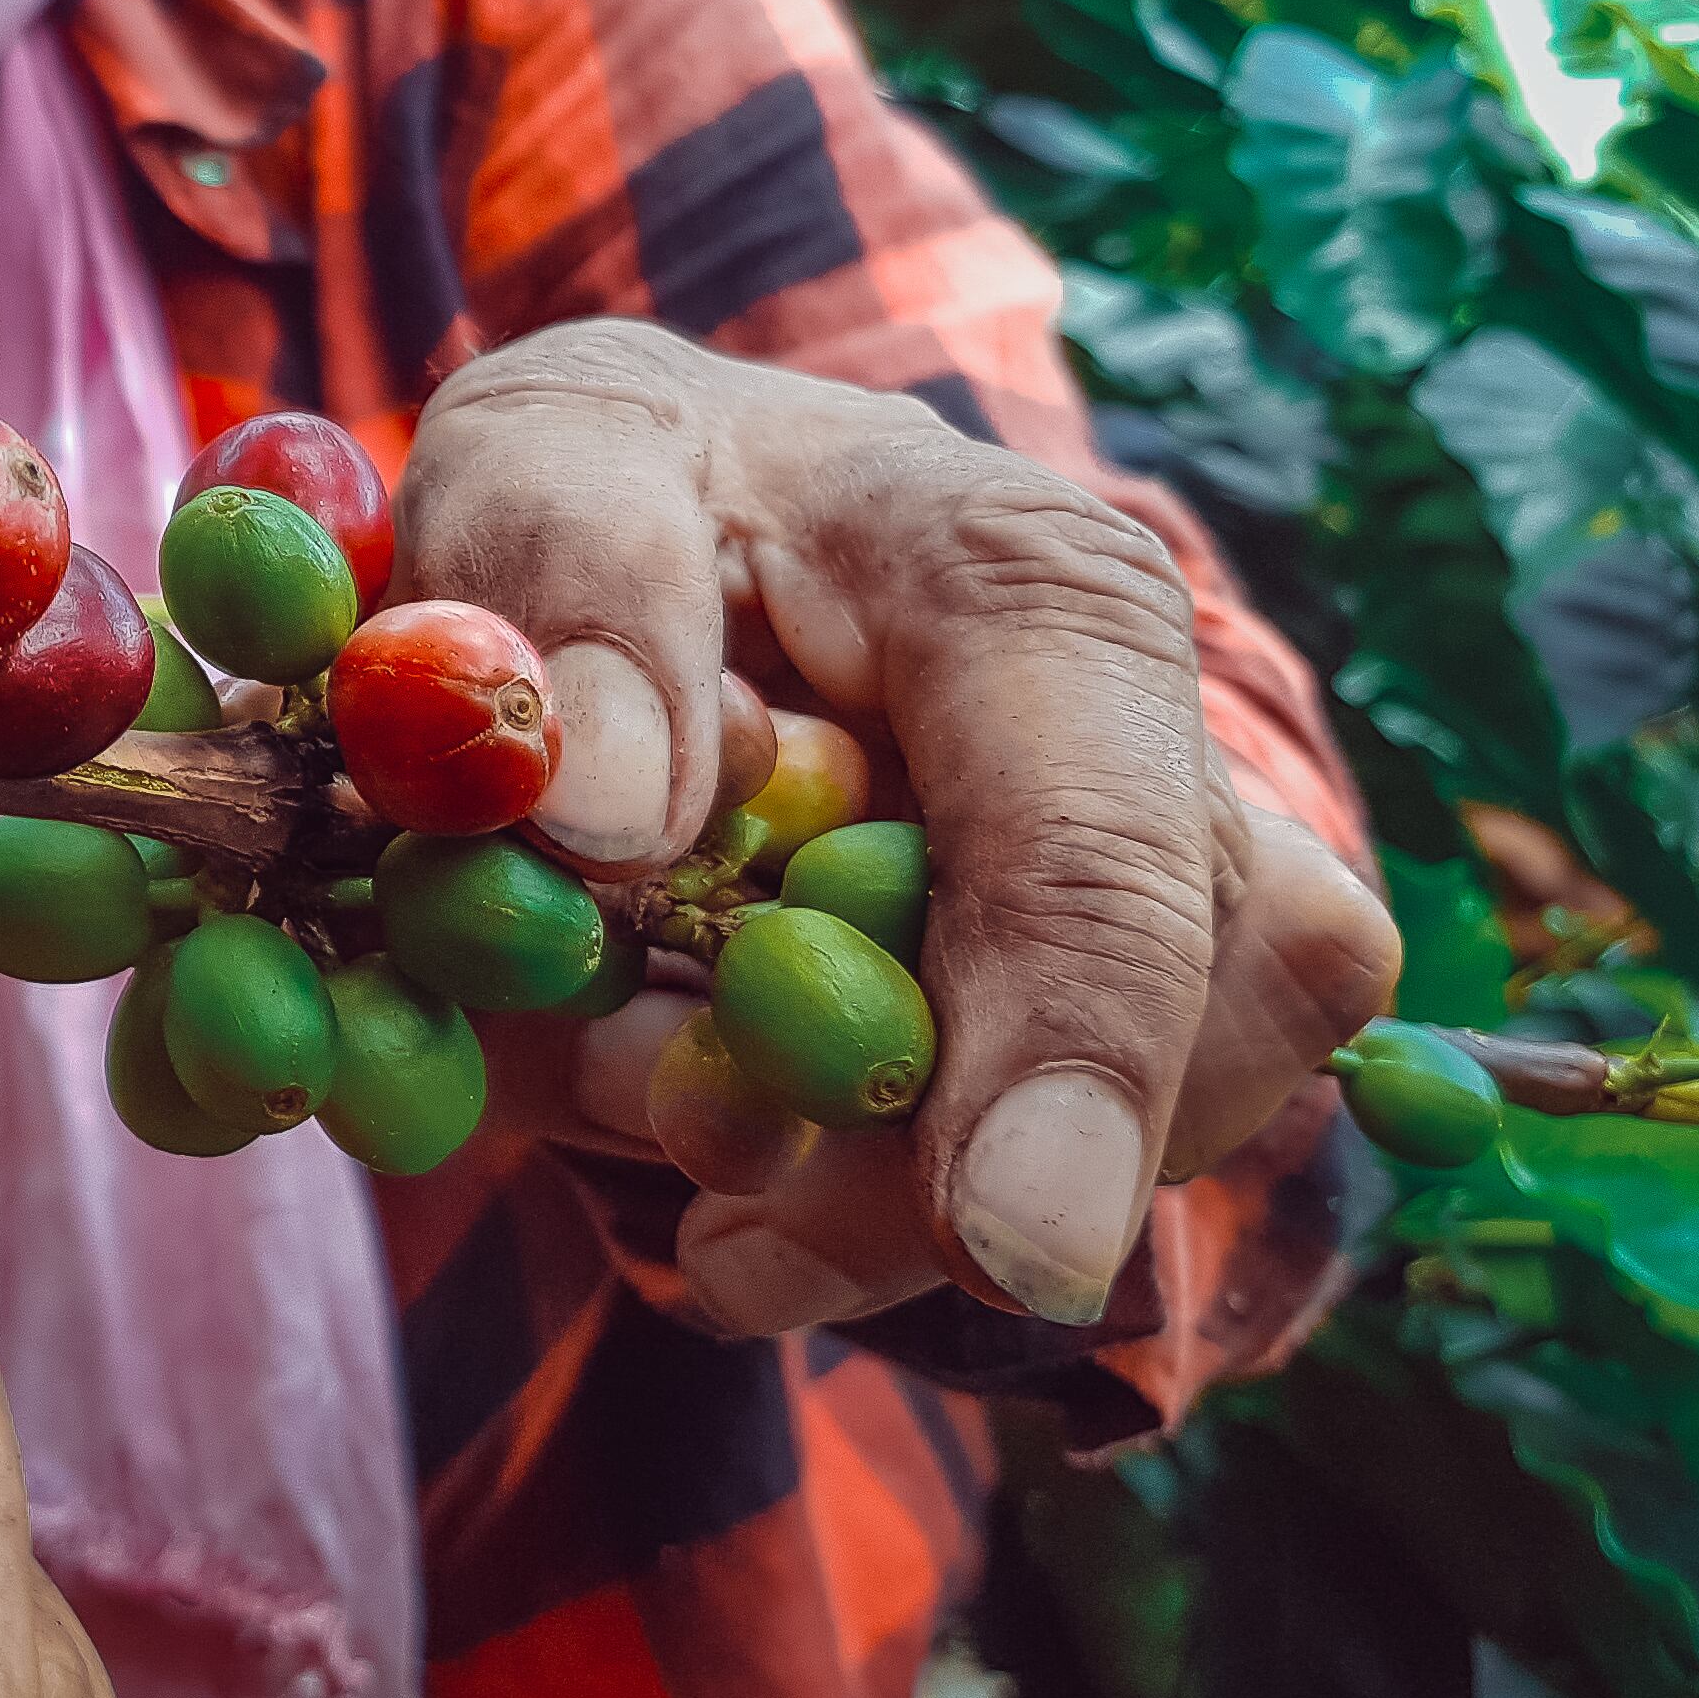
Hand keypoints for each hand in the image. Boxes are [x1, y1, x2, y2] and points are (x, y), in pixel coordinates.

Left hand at [395, 319, 1399, 1333]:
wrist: (655, 524)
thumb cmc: (609, 479)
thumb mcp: (539, 453)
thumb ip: (563, 584)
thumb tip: (606, 810)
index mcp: (1030, 587)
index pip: (1107, 848)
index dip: (1078, 1054)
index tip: (1004, 1244)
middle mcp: (1143, 753)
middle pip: (1159, 1047)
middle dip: (913, 1172)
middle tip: (699, 1181)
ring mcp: (1135, 903)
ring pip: (1079, 1149)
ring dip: (845, 1190)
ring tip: (631, 1085)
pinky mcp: (1060, 1023)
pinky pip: (971, 1187)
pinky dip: (818, 1206)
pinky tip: (686, 1133)